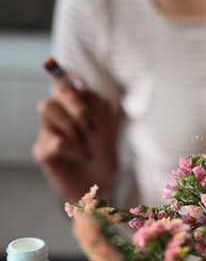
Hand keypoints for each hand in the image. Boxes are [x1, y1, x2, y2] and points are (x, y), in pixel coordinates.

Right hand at [32, 74, 118, 201]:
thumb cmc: (105, 155)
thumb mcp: (108, 128)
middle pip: (54, 94)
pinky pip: (56, 141)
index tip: (70, 75)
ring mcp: (48, 132)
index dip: (63, 75)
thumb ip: (97, 106)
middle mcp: (59, 116)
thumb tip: (81, 85)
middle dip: (76, 105)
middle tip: (91, 124)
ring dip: (74, 127)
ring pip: (48, 109)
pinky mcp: (43, 151)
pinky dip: (75, 149)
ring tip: (88, 146)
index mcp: (76, 107)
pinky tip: (83, 158)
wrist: (101, 185)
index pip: (64, 83)